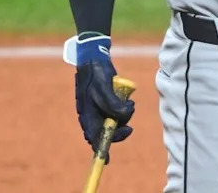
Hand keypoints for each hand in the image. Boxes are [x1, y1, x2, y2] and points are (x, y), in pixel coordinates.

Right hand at [74, 36, 134, 162]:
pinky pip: (118, 111)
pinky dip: (125, 108)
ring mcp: (100, 108)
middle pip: (107, 131)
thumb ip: (113, 104)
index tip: (107, 160)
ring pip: (115, 121)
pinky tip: (128, 100)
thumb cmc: (96, 73)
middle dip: (120, 129)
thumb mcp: (104, 89)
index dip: (101, 149)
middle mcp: (93, 114)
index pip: (94, 137)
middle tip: (130, 127)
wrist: (95, 58)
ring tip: (130, 104)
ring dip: (124, 116)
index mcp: (87, 115)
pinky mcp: (108, 102)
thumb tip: (125, 117)